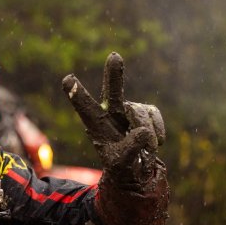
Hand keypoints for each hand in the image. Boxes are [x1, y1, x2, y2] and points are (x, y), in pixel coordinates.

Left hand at [62, 53, 164, 186]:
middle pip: (113, 91)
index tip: (67, 79)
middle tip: (114, 56)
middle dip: (115, 75)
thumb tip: (144, 131)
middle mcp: (110, 112)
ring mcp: (128, 110)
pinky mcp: (145, 111)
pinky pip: (153, 115)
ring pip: (140, 114)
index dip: (77, 94)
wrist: (135, 168)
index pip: (84, 107)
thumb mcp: (122, 163)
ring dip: (147, 134)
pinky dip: (157, 130)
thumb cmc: (121, 166)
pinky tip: (158, 142)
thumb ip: (130, 148)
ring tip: (148, 151)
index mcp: (95, 124)